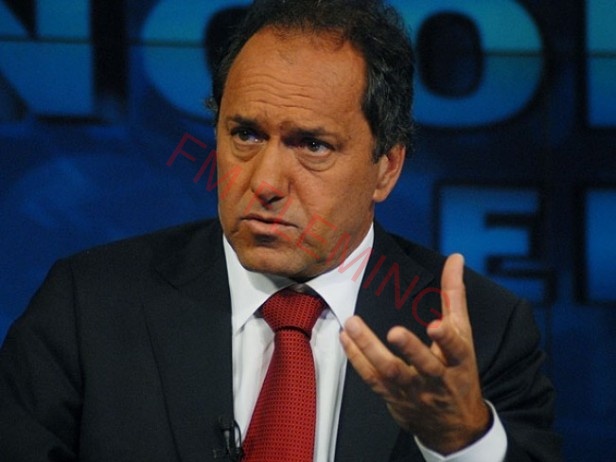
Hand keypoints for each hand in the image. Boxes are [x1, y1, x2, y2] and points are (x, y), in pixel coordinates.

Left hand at [340, 254, 489, 454]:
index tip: (436, 326)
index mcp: (459, 361)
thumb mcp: (463, 335)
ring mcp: (414, 391)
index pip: (456, 348)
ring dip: (369, 348)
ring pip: (391, 372)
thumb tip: (455, 257)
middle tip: (394, 332)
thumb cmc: (458, 370)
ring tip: (352, 324)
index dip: (447, 339)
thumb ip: (454, 295)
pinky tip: (345, 338)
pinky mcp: (393, 396)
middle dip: (410, 350)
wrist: (454, 425)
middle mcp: (438, 379)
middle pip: (425, 365)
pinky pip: (372, 379)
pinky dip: (357, 359)